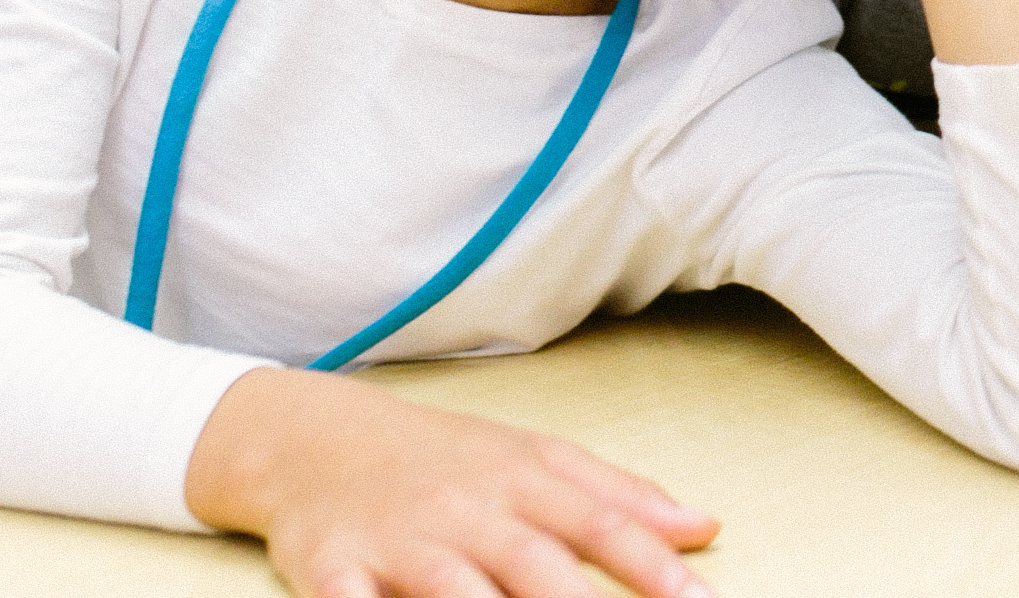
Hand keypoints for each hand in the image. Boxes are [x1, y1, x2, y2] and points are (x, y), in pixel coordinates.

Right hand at [186, 368, 716, 597]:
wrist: (314, 436)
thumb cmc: (445, 455)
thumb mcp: (536, 458)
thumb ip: (621, 495)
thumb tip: (704, 527)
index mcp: (522, 480)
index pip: (599, 523)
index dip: (651, 565)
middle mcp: (466, 510)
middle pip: (532, 563)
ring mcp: (399, 541)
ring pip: (451, 590)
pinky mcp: (332, 567)